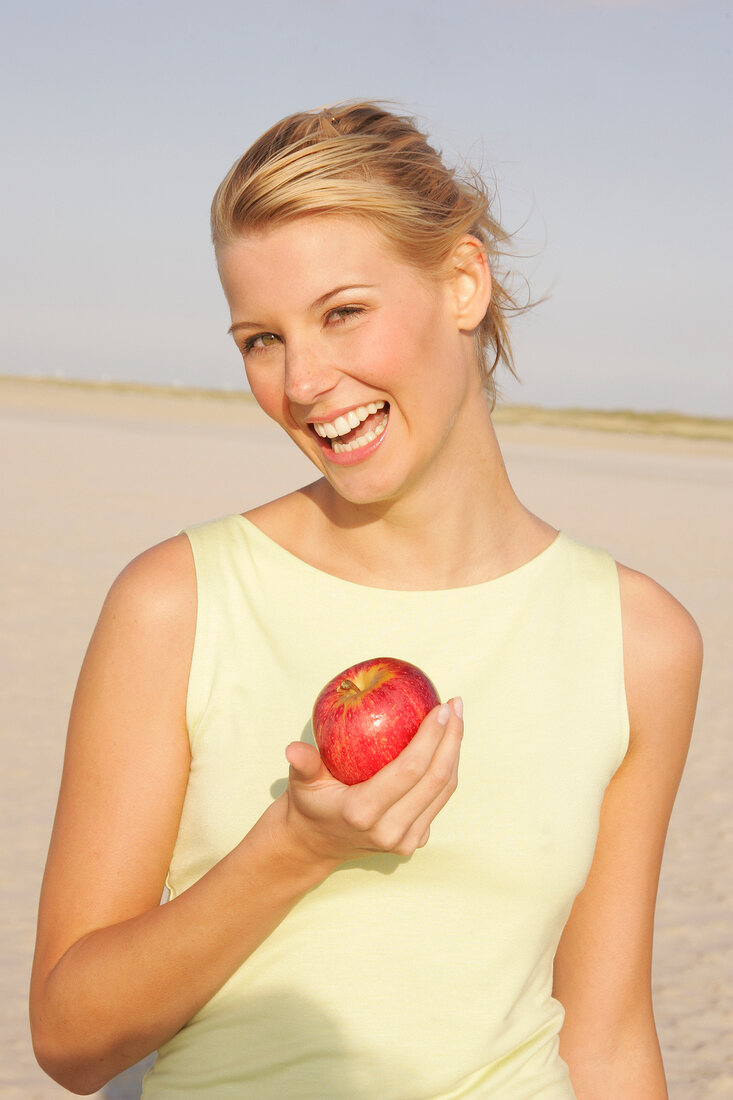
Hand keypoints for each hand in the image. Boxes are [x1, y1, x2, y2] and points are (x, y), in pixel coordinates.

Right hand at [283, 698, 462, 864]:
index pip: (410, 770)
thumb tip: (292, 748)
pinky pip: (440, 800)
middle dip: (452, 738)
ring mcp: (405, 841)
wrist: (315, 844)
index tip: (440, 706)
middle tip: (455, 704)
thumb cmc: (309, 802)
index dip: (432, 737)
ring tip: (456, 718)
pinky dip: (447, 769)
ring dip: (454, 751)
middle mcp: (390, 831)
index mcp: (363, 813)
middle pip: (436, 779)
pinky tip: (446, 742)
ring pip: (444, 790)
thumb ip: (303, 764)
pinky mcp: (415, 841)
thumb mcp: (301, 781)